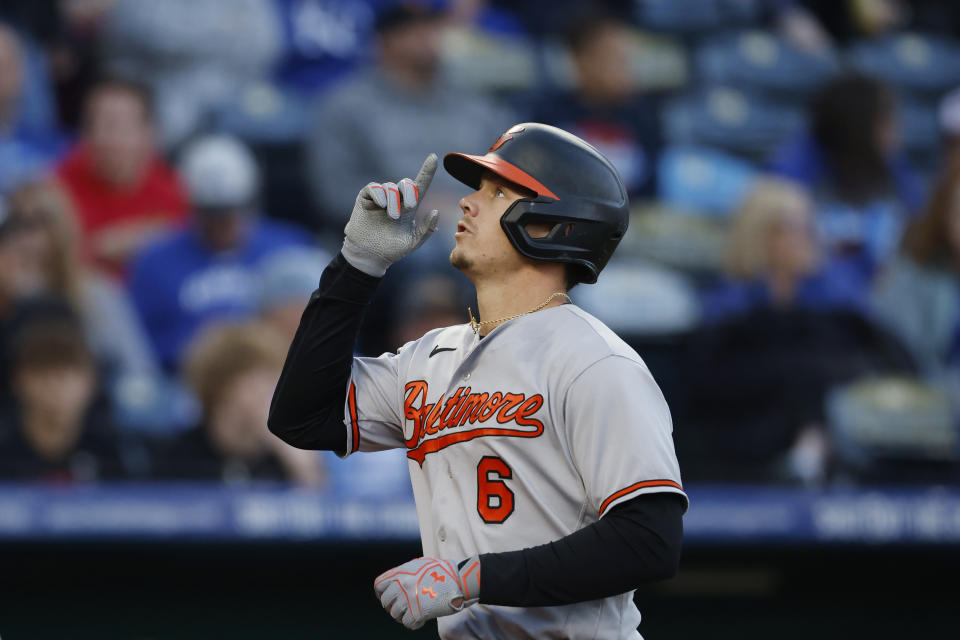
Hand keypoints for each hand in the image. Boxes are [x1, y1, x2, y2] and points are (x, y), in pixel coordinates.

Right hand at [342, 154, 439, 276]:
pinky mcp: (366, 198)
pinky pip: (374, 187)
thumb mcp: (413, 241)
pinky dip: (380, 195)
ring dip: (394, 201)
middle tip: (410, 207)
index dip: (427, 171)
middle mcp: (396, 199)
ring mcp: (380, 198)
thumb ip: (426, 228)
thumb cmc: (392, 249)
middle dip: (411, 192)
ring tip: (392, 216)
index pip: (420, 186)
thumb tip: (435, 211)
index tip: (434, 157)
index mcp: (409, 207)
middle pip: (407, 183)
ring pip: (391, 187)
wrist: (370, 255)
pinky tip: (381, 206)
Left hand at [374, 555, 480, 629]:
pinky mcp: (418, 612)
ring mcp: (409, 599)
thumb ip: (406, 573)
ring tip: (414, 613)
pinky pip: (407, 623)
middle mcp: (402, 584)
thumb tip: (395, 583)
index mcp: (402, 572)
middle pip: (386, 602)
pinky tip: (421, 619)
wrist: (460, 579)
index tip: (388, 598)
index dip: (382, 593)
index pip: (379, 585)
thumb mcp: (421, 565)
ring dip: (403, 616)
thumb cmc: (444, 572)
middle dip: (393, 606)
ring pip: (395, 614)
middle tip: (403, 608)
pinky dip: (414, 623)